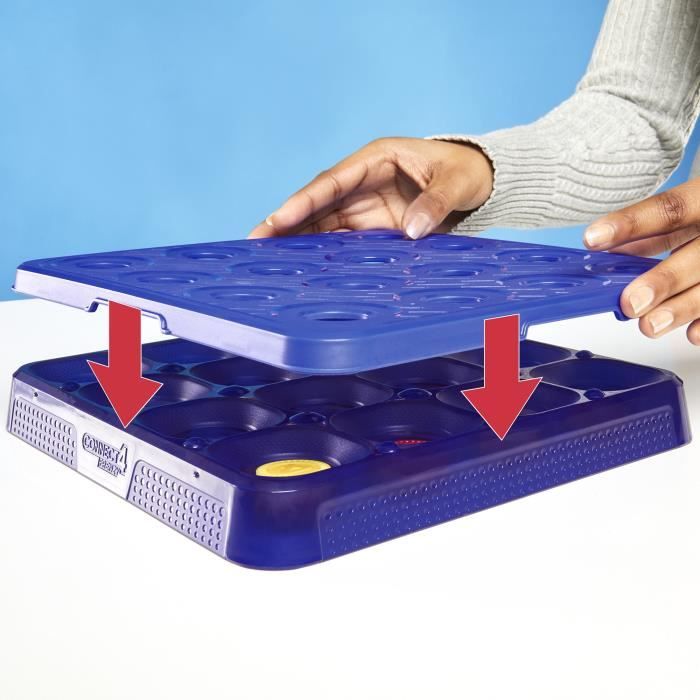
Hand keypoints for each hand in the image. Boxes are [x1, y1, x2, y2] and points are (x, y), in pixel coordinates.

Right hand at [248, 137, 492, 239]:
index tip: (279, 218)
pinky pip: (341, 242)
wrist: (483, 183)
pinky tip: (303, 270)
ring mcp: (366, 207)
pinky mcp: (373, 228)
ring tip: (267, 260)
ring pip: (322, 224)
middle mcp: (363, 182)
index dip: (304, 200)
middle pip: (317, 203)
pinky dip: (322, 254)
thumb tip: (410, 231)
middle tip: (254, 242)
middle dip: (286, 222)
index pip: (331, 180)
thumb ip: (435, 203)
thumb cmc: (469, 172)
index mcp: (376, 158)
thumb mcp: (457, 182)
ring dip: (297, 241)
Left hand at [583, 178, 699, 344]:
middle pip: (699, 255)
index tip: (593, 239)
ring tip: (650, 326)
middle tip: (630, 303)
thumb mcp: (695, 209)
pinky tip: (693, 334)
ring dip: (683, 308)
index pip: (672, 208)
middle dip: (664, 281)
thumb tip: (610, 253)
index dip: (632, 223)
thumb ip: (657, 233)